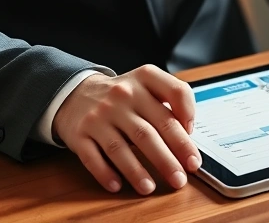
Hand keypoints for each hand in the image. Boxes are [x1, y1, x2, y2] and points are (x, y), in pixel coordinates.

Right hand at [53, 65, 199, 194]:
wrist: (76, 93)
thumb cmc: (122, 96)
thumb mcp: (147, 85)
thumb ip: (171, 100)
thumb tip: (187, 133)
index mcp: (145, 80)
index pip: (174, 92)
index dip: (188, 113)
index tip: (192, 135)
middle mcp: (122, 95)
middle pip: (150, 131)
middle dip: (169, 157)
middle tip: (181, 177)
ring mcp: (99, 116)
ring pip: (120, 148)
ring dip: (137, 171)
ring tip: (150, 188)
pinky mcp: (80, 134)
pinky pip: (92, 157)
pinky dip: (105, 173)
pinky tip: (117, 185)